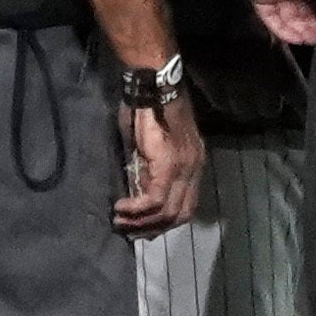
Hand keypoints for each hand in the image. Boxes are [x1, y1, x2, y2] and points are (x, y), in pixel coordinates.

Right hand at [115, 98, 201, 236]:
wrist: (152, 83)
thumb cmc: (148, 108)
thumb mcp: (151, 144)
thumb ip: (150, 168)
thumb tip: (138, 191)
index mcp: (195, 163)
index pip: (187, 205)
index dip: (166, 222)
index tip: (143, 227)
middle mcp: (195, 169)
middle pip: (180, 214)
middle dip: (153, 228)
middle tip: (130, 231)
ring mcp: (184, 168)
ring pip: (167, 211)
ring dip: (142, 222)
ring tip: (120, 221)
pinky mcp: (168, 165)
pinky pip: (154, 199)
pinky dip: (137, 209)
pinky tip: (121, 208)